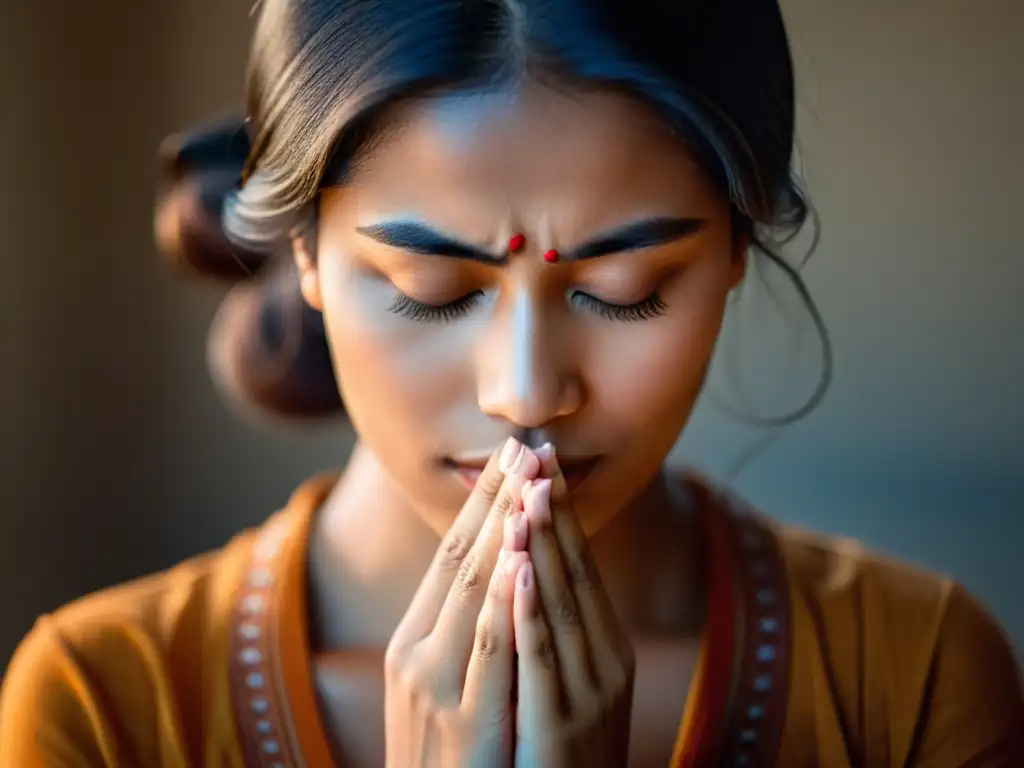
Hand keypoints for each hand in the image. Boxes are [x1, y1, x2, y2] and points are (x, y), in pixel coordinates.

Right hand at [384, 438, 540, 767]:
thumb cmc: (446, 757)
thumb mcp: (444, 686)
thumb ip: (461, 634)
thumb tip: (495, 576)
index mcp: (414, 639)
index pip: (452, 554)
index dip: (484, 503)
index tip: (512, 457)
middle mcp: (417, 652)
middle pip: (461, 558)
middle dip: (497, 500)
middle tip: (524, 446)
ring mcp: (435, 684)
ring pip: (471, 591)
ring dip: (503, 531)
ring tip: (529, 480)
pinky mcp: (464, 720)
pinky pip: (485, 648)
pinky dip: (502, 600)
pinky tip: (519, 561)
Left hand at [502, 446, 635, 766]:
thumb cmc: (555, 745)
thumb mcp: (565, 676)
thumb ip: (557, 624)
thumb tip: (535, 560)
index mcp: (604, 643)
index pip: (578, 562)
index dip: (559, 509)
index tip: (539, 459)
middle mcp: (603, 660)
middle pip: (573, 572)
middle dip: (551, 511)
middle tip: (535, 451)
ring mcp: (587, 693)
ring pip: (561, 605)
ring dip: (542, 546)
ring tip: (528, 492)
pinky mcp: (561, 726)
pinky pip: (542, 659)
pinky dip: (530, 611)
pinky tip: (518, 571)